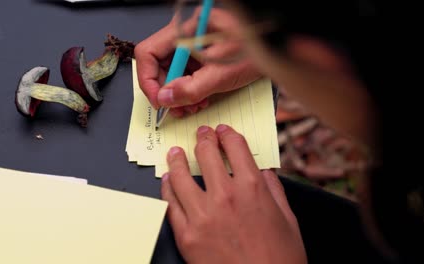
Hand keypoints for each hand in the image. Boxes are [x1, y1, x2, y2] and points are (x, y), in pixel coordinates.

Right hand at [134, 8, 261, 116]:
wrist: (275, 50)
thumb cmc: (254, 52)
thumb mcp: (221, 74)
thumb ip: (190, 88)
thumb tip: (165, 98)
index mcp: (184, 31)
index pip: (148, 53)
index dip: (148, 80)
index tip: (158, 101)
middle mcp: (185, 36)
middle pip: (158, 65)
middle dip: (165, 91)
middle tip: (174, 109)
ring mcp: (192, 46)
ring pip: (171, 72)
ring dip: (177, 94)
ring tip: (190, 107)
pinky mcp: (201, 56)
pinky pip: (185, 74)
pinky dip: (189, 90)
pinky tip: (199, 100)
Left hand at [161, 125, 306, 263]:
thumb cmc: (280, 260)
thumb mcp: (288, 219)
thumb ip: (273, 190)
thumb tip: (263, 171)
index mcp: (253, 188)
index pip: (236, 147)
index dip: (228, 134)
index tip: (223, 131)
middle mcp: (225, 196)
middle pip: (206, 154)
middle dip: (203, 138)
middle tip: (201, 134)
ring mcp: (202, 216)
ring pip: (181, 176)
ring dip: (177, 159)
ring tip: (175, 153)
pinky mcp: (186, 235)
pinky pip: (170, 203)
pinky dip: (166, 188)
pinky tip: (167, 181)